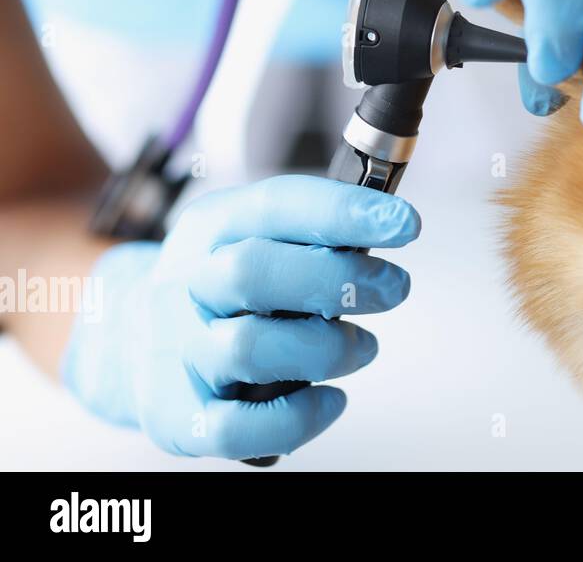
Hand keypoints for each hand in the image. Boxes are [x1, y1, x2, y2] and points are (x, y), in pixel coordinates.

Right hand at [61, 175, 418, 459]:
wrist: (125, 337)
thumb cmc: (225, 284)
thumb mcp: (254, 233)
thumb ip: (315, 229)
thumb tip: (389, 222)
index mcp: (212, 227)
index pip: (275, 206)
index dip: (345, 213)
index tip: (405, 223)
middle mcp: (187, 285)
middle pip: (253, 273)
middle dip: (339, 280)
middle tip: (393, 288)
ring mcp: (178, 352)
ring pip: (247, 348)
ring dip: (327, 349)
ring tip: (363, 346)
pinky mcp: (179, 417)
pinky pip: (235, 428)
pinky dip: (297, 416)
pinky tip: (331, 399)